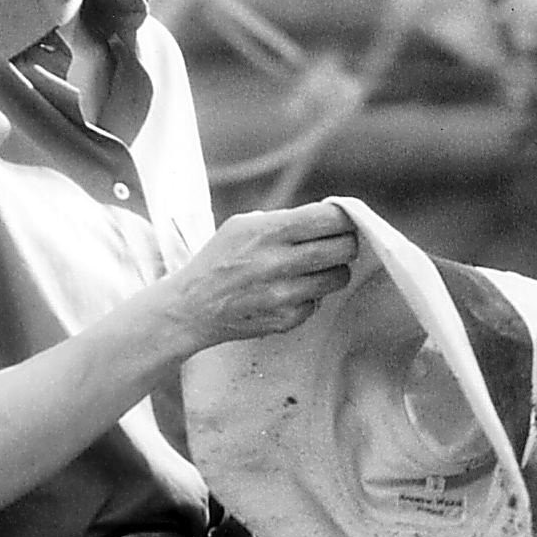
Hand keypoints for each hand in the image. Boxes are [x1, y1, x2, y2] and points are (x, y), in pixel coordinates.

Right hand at [165, 202, 358, 349]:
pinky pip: (318, 302)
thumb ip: (285, 219)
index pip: (331, 218)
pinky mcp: (286, 320)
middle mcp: (279, 261)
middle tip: (338, 245)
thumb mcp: (243, 225)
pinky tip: (290, 292)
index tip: (343, 221)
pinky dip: (311, 297)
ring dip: (332, 271)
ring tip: (314, 269)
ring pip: (339, 277)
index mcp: (270, 230)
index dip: (345, 218)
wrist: (190, 308)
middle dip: (347, 243)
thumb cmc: (218, 260)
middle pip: (345, 248)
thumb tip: (331, 217)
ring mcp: (284, 294)